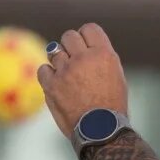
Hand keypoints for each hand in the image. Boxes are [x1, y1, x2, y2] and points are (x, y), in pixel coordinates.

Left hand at [37, 23, 128, 139]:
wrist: (100, 130)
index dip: (85, 36)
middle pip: (69, 36)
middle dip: (70, 45)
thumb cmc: (112, 105)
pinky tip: (56, 83)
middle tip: (73, 59)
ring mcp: (66, 71)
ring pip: (54, 51)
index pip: (89, 28)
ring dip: (59, 60)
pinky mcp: (51, 85)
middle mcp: (84, 58)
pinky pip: (43, 69)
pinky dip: (48, 75)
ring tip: (66, 74)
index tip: (85, 45)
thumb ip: (100, 59)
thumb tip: (86, 48)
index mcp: (104, 54)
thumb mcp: (116, 76)